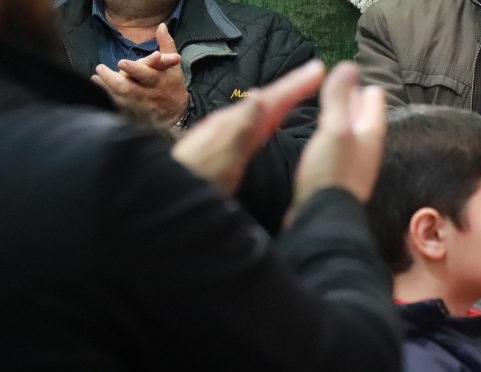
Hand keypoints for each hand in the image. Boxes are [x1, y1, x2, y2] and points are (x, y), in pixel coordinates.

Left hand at [92, 24, 188, 125]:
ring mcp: (140, 107)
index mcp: (158, 81)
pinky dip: (107, 98)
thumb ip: (166, 45)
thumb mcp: (173, 65)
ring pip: (119, 99)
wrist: (177, 111)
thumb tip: (161, 26)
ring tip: (95, 78)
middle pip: (128, 89)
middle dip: (111, 79)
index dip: (134, 69)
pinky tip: (99, 89)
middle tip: (99, 68)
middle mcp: (148, 95)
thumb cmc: (172, 83)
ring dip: (105, 88)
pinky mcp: (134, 114)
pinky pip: (117, 108)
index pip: (145, 75)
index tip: (121, 63)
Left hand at [172, 59, 325, 194]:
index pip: (269, 99)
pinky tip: (264, 123)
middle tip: (313, 75)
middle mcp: (227, 125)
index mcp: (233, 125)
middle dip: (289, 87)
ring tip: (296, 91)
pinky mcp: (216, 149)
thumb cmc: (195, 180)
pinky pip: (247, 124)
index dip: (293, 86)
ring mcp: (220, 136)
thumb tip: (261, 96)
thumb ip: (241, 129)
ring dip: (278, 100)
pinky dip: (264, 117)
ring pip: (255, 111)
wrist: (163, 193)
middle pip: (264, 100)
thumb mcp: (222, 158)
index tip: (316, 70)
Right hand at [291, 61, 386, 213]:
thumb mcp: (334, 129)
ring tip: (332, 111)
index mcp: (371, 135)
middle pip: (365, 119)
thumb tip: (350, 66)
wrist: (322, 218)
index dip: (363, 87)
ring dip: (344, 122)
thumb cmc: (331, 171)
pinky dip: (334, 140)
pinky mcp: (339, 181)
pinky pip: (339, 153)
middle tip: (343, 89)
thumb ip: (340, 98)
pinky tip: (323, 142)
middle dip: (356, 103)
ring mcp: (355, 168)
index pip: (375, 102)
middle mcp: (368, 151)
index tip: (354, 76)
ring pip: (352, 136)